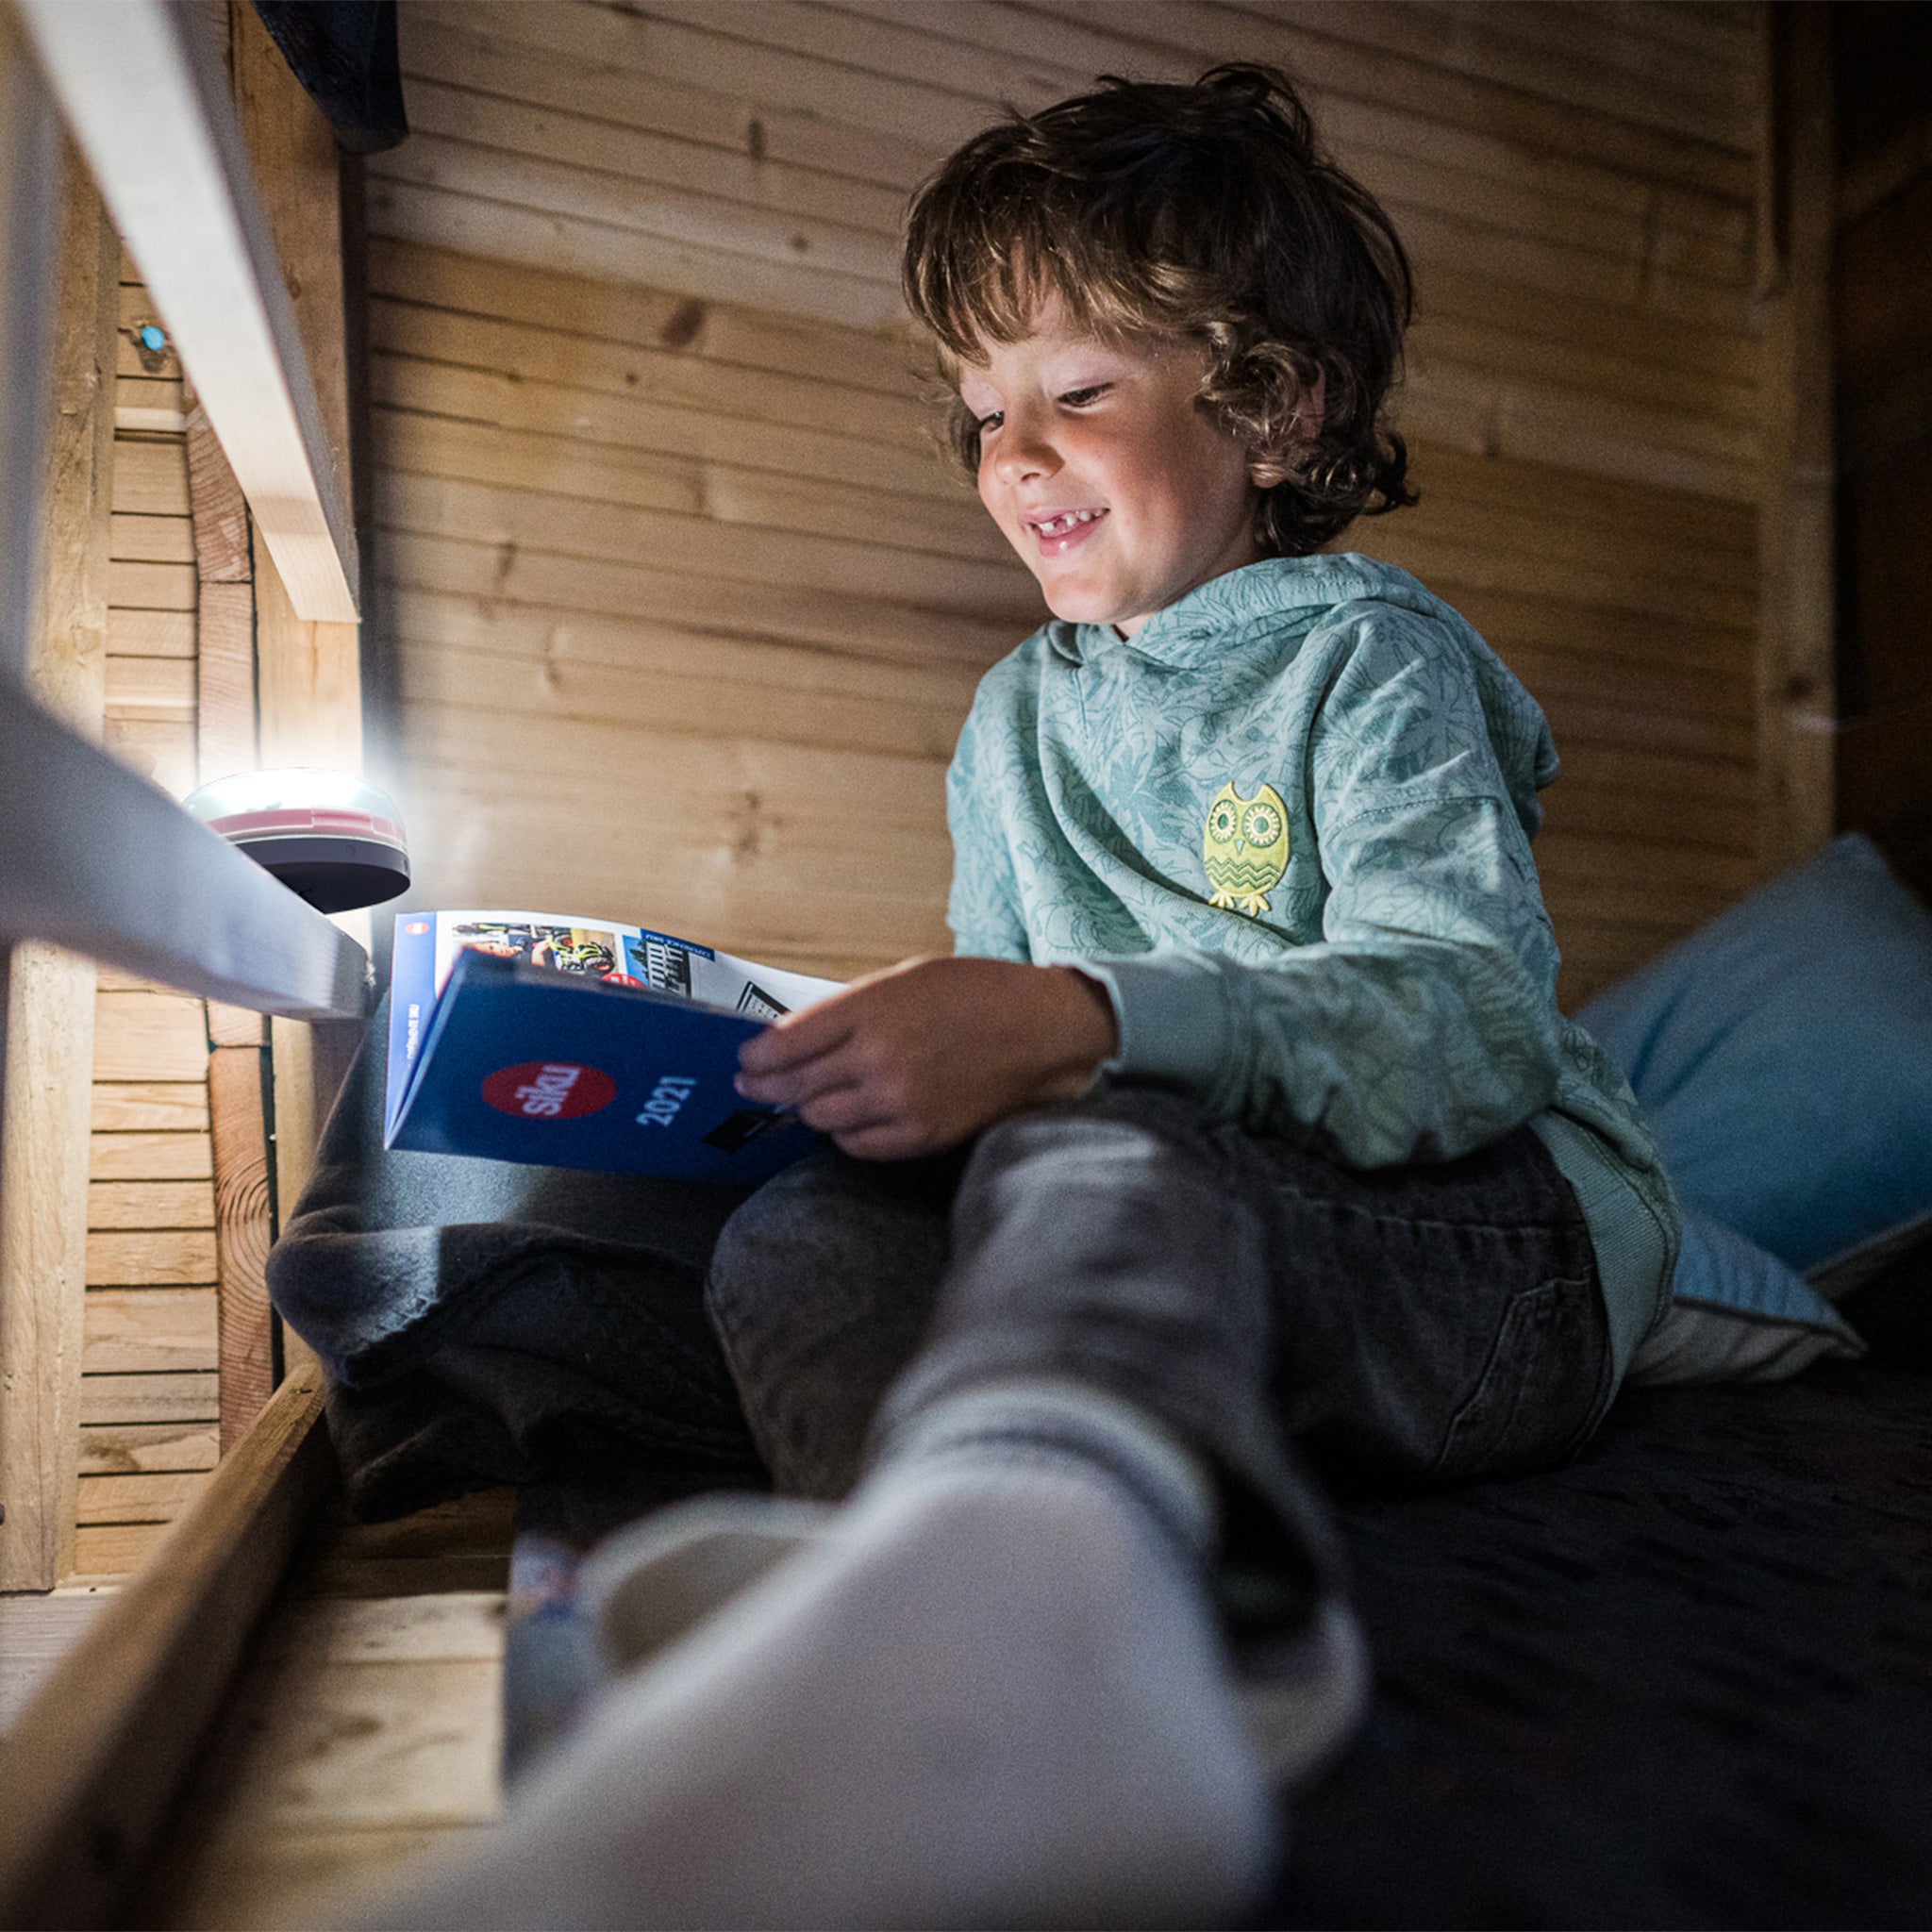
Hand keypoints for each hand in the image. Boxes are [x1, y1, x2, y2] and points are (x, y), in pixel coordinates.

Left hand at [735, 955, 1118, 1160]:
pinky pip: (857, 1144)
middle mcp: (876, 1057)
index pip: (785, 1042)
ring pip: (820, 1118)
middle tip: (753, 1086)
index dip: (756, 1056)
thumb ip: (850, 1008)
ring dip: (806, 1109)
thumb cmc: (977, 993)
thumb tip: (799, 1037)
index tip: (747, 1060)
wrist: (1042, 1030)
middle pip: (795, 1085)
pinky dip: (844, 1133)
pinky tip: (845, 1119)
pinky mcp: (920, 1134)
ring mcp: (898, 1100)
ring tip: (801, 1102)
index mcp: (869, 1009)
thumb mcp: (905, 978)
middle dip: (766, 1086)